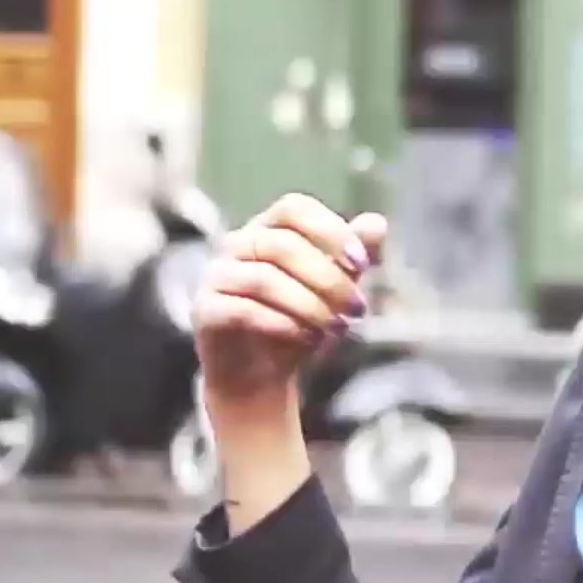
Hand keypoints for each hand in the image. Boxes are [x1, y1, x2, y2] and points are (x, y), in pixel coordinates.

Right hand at [194, 194, 387, 408]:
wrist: (262, 374)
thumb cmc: (301, 318)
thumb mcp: (338, 285)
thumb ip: (356, 253)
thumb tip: (377, 222)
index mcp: (268, 228)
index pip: (293, 207)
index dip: (330, 230)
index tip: (363, 264)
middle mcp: (236, 244)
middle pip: (283, 245)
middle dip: (329, 279)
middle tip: (358, 309)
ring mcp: (216, 276)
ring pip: (264, 278)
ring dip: (310, 304)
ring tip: (338, 328)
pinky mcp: (205, 311)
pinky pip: (242, 310)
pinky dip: (283, 323)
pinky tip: (309, 338)